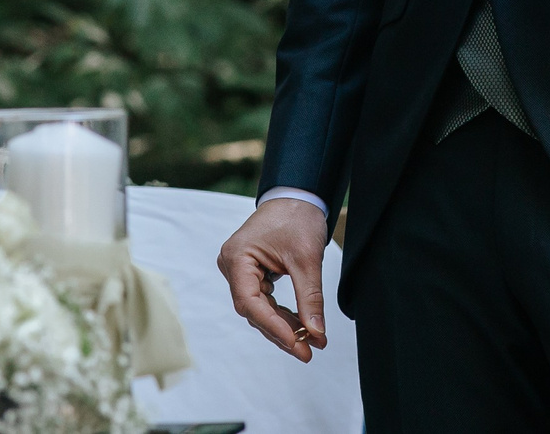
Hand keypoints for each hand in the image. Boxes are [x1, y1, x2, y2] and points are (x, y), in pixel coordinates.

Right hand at [220, 195, 330, 361]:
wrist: (296, 196)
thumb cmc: (297, 217)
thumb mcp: (307, 259)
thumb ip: (310, 299)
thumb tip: (316, 334)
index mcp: (237, 258)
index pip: (250, 302)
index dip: (273, 326)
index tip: (297, 343)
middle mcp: (232, 267)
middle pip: (253, 311)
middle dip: (282, 332)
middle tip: (307, 352)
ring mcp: (240, 271)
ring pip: (259, 309)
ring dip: (284, 326)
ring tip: (310, 343)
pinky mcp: (251, 274)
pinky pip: (264, 301)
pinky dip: (282, 314)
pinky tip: (301, 326)